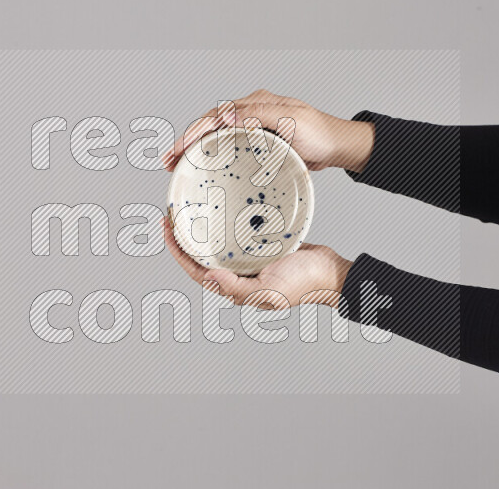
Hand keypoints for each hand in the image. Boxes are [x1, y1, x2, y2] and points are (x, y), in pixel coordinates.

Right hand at [163, 89, 374, 171]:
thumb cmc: (320, 134)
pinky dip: (213, 154)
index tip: (179, 149)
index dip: (194, 132)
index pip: (216, 115)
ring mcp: (254, 127)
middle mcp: (252, 112)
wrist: (338, 147)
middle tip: (169, 162)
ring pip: (217, 135)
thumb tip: (226, 113)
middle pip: (210, 124)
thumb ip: (260, 115)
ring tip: (177, 165)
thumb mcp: (292, 121)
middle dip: (187, 141)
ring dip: (196, 148)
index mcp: (256, 104)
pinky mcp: (259, 141)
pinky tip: (202, 165)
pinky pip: (230, 146)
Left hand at [163, 217, 351, 309]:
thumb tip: (208, 277)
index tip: (167, 229)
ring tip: (190, 210)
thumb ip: (238, 287)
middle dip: (184, 238)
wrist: (331, 272)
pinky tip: (221, 208)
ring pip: (217, 245)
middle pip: (202, 257)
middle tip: (171, 215)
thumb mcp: (269, 289)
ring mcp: (250, 261)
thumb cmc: (304, 284)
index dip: (177, 252)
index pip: (196, 271)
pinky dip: (226, 223)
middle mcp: (238, 275)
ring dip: (203, 230)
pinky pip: (237, 235)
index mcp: (235, 288)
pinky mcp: (262, 247)